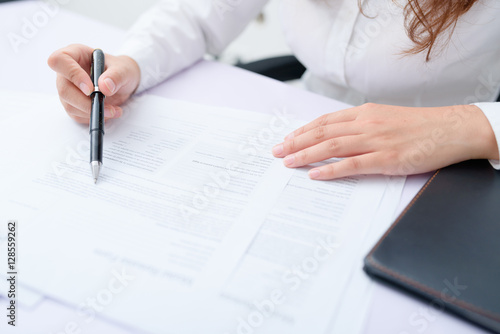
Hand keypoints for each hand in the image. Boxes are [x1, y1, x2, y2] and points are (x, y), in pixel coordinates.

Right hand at [48, 44, 140, 123]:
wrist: (124, 83)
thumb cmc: (121, 70)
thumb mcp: (124, 70)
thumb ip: (116, 76)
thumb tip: (104, 87)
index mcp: (75, 54)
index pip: (59, 61)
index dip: (72, 75)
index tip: (90, 89)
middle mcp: (66, 72)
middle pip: (64, 89)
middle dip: (85, 102)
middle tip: (107, 107)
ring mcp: (68, 89)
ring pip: (70, 105)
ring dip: (92, 111)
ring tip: (114, 111)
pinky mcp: (73, 104)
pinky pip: (77, 115)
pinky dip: (93, 116)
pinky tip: (107, 113)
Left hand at [272, 103, 498, 179]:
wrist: (451, 129)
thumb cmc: (419, 126)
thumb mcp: (385, 118)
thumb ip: (361, 125)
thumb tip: (338, 135)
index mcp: (365, 114)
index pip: (325, 121)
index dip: (303, 131)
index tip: (286, 139)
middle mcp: (366, 124)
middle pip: (322, 132)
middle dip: (295, 142)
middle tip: (276, 152)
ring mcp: (375, 141)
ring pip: (332, 146)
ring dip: (306, 154)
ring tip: (287, 162)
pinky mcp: (387, 158)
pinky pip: (352, 164)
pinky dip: (331, 169)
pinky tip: (315, 175)